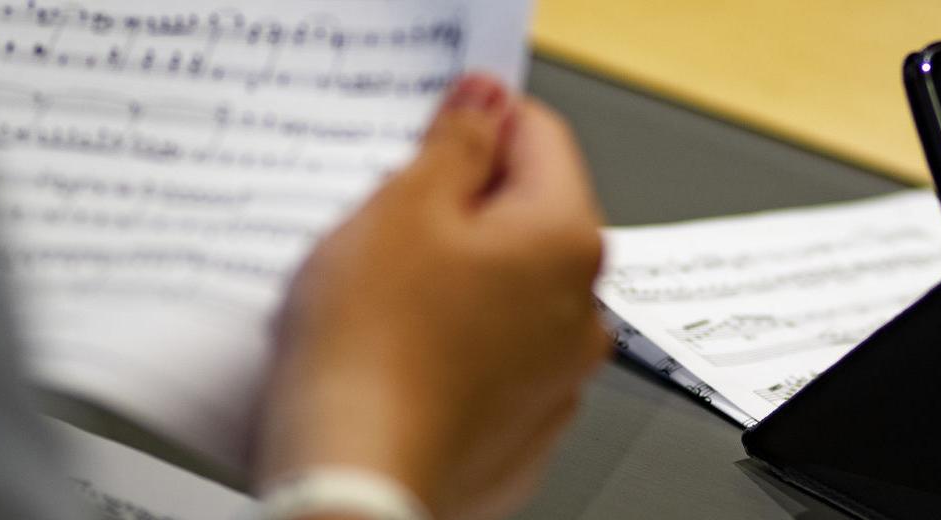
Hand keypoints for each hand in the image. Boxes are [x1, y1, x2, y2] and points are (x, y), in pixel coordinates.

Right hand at [258, 74, 609, 519]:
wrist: (357, 480)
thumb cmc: (374, 353)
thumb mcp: (402, 208)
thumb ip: (455, 143)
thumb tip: (485, 103)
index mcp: (567, 241)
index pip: (539, 137)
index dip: (476, 124)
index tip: (428, 132)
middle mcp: (584, 312)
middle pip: (526, 220)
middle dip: (459, 212)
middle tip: (386, 227)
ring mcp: (558, 378)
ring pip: (508, 295)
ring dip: (455, 283)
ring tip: (383, 302)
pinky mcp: (523, 429)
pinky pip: (492, 361)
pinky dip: (453, 349)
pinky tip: (400, 357)